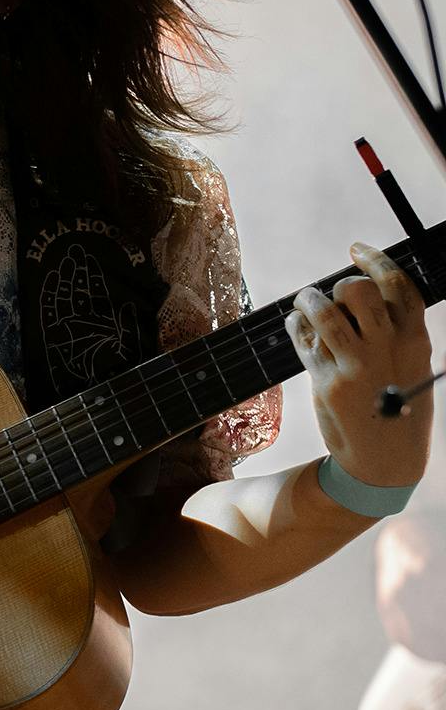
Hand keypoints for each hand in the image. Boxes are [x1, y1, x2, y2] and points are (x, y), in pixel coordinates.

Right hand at [41, 243, 138, 387]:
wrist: (95, 392)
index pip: (92, 293)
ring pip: (63, 296)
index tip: (91, 257)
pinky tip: (52, 276)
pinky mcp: (52, 334)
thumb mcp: (129, 345)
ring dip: (65, 277)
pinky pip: (49, 310)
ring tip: (66, 257)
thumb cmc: (115, 373)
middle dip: (76, 270)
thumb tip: (127, 301)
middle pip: (76, 290)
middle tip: (76, 248)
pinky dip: (50, 293)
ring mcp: (65, 326)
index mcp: (97, 322)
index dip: (91, 275)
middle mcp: (80, 321)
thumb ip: (128, 324)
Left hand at [285, 241, 433, 491]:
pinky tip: (296, 324)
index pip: (397, 285)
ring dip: (309, 300)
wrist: (384, 460)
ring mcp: (354, 365)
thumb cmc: (398, 406)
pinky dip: (296, 325)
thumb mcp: (411, 365)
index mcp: (415, 341)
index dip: (375, 259)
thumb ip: (394, 331)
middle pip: (357, 292)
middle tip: (333, 294)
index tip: (356, 249)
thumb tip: (360, 293)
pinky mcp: (326, 381)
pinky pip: (303, 339)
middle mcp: (386, 348)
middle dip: (341, 286)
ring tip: (306, 302)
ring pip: (324, 312)